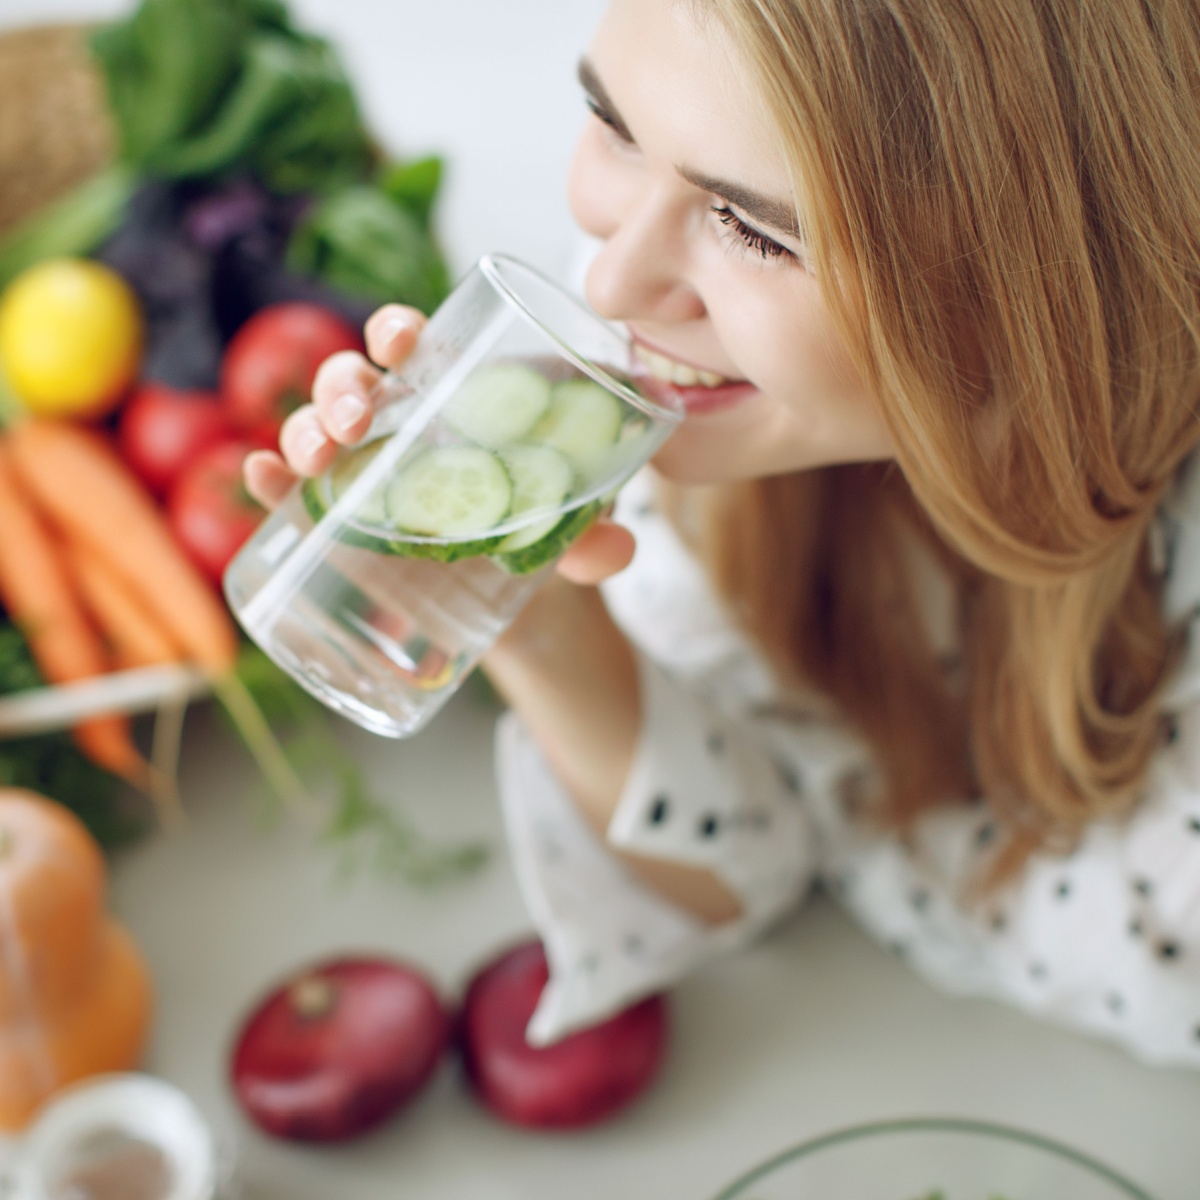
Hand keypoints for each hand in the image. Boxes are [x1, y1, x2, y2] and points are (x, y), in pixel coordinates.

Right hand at [242, 303, 635, 585]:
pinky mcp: (347, 529)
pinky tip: (261, 477)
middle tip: (355, 421)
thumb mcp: (579, 528)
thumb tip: (612, 548)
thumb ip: (595, 535)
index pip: (418, 347)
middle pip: (355, 382)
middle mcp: (405, 430)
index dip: (396, 331)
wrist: (535, 612)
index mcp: (458, 403)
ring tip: (318, 457)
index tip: (401, 341)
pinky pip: (294, 496)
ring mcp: (370, 479)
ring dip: (302, 429)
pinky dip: (271, 482)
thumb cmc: (555, 536)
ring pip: (316, 430)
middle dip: (341, 386)